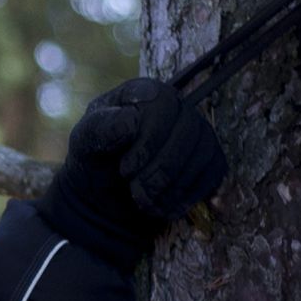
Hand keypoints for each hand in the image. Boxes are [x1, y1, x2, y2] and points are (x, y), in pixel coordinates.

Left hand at [56, 76, 225, 234]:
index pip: (163, 103)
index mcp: (145, 93)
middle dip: (162, 169)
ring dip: (174, 186)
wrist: (105, 194)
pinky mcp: (209, 157)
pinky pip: (214, 172)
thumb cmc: (95, 159)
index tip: (126, 170)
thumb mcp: (85, 143)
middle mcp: (176, 106)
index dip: (149, 141)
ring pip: (203, 153)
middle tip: (137, 193)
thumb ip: (101, 127)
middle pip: (188, 130)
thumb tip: (131, 120)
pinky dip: (190, 195)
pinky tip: (165, 207)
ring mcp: (196, 131)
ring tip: (146, 203)